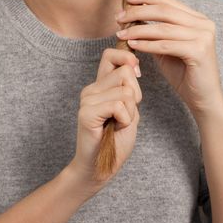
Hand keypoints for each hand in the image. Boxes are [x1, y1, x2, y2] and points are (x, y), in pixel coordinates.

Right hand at [69, 48, 141, 185]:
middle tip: (125, 115)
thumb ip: (129, 87)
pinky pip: (118, 105)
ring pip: (125, 90)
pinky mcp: (86, 112)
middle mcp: (91, 89)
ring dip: (130, 111)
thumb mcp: (129, 109)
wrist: (100, 168)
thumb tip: (133, 64)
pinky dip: (125, 120)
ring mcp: (87, 100)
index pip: (110, 54)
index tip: (136, 72)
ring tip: (118, 123)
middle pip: (125, 72)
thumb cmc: (116, 141)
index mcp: (99, 85)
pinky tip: (114, 129)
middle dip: (135, 94)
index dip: (127, 58)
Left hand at [115, 0, 222, 121]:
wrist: (202, 98)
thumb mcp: (166, 47)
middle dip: (138, 12)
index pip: (169, 1)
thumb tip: (131, 15)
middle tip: (119, 18)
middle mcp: (204, 24)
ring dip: (138, 29)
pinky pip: (166, 45)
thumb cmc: (183, 73)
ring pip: (163, 28)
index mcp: (198, 18)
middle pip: (164, 10)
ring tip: (121, 33)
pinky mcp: (200, 51)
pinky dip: (147, 44)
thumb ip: (154, 31)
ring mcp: (204, 36)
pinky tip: (133, 45)